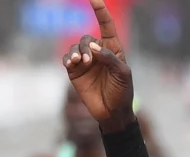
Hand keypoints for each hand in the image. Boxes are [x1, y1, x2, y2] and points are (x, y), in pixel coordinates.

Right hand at [62, 0, 134, 129]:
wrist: (112, 113)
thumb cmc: (122, 93)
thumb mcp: (123, 75)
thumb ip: (110, 58)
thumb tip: (93, 46)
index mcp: (113, 50)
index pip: (106, 26)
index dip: (101, 12)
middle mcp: (98, 53)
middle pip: (86, 39)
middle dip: (86, 47)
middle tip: (89, 61)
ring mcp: (85, 62)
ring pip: (76, 47)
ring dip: (77, 53)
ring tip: (80, 63)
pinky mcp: (75, 71)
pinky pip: (67, 58)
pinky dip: (68, 58)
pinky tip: (72, 64)